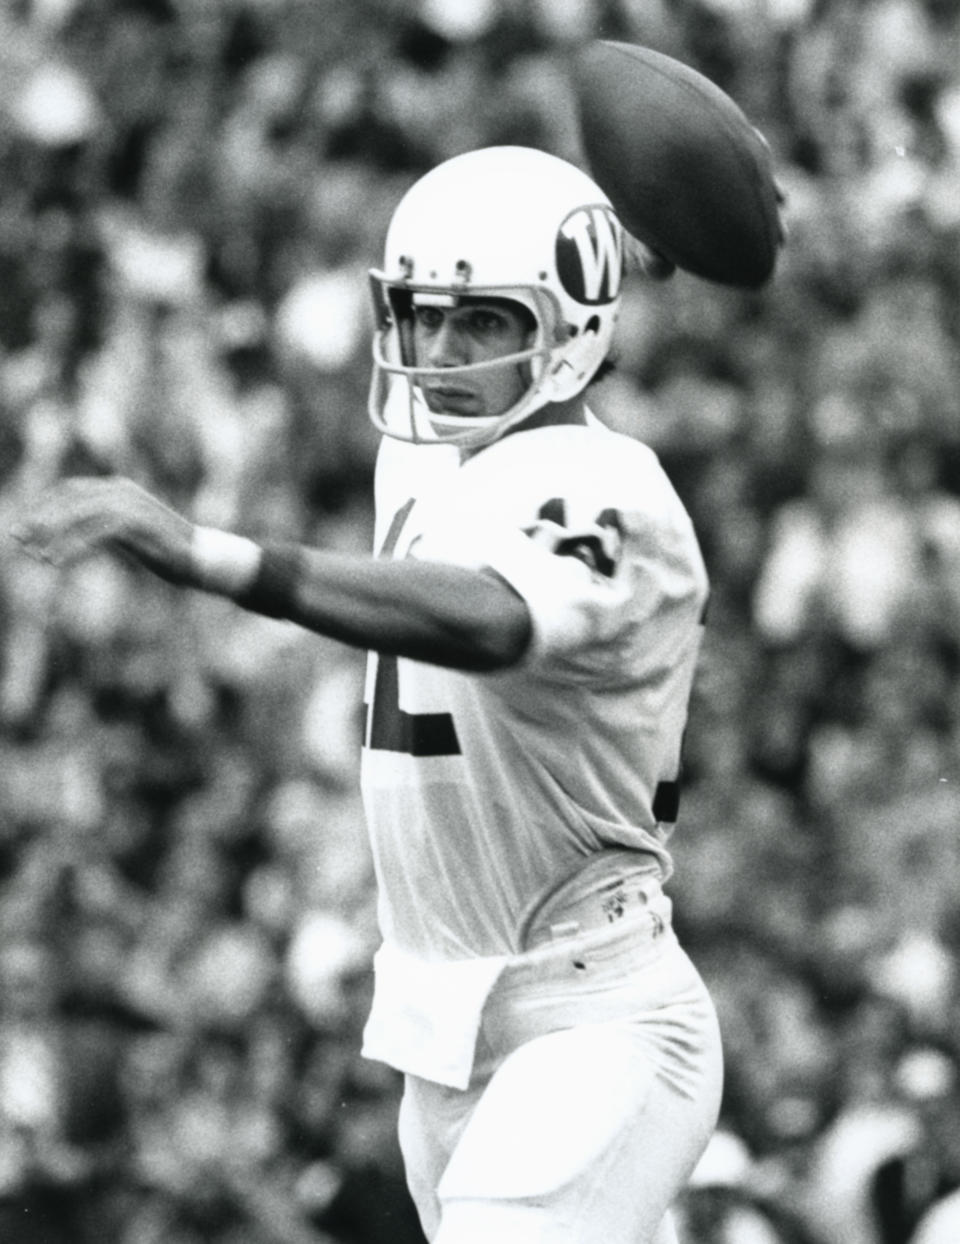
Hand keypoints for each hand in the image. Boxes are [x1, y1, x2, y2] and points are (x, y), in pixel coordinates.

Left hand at [10, 477, 195, 585]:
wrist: (202, 558)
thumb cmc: (168, 551)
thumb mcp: (129, 536)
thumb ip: (104, 529)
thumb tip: (75, 537)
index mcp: (119, 489)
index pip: (71, 490)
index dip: (45, 506)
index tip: (25, 525)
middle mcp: (121, 490)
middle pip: (69, 499)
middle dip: (40, 518)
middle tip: (17, 537)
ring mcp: (129, 505)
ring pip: (78, 514)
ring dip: (52, 534)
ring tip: (35, 554)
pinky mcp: (135, 523)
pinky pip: (94, 533)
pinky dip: (72, 547)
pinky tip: (57, 562)